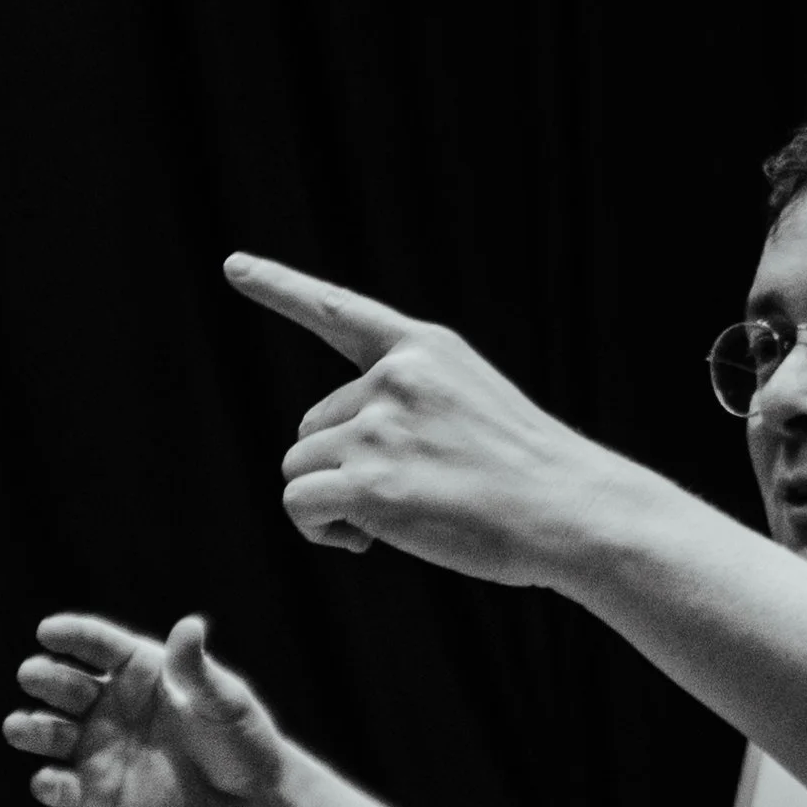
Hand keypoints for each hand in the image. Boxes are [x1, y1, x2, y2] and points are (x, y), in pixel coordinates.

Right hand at [5, 613, 284, 806]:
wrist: (250, 799)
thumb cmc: (241, 738)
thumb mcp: (224, 702)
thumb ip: (197, 671)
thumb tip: (190, 625)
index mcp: (137, 668)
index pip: (94, 644)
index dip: (70, 635)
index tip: (48, 631)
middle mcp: (107, 701)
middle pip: (59, 682)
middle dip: (42, 677)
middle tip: (35, 676)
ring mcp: (96, 745)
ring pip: (45, 731)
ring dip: (29, 728)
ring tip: (23, 728)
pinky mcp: (94, 790)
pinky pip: (57, 785)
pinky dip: (47, 785)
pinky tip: (50, 783)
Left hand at [226, 252, 628, 586]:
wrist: (573, 512)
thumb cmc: (530, 477)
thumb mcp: (474, 407)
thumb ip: (409, 407)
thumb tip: (336, 456)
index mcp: (423, 349)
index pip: (336, 311)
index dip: (280, 287)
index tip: (233, 265)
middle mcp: (395, 377)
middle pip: (312, 426)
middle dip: (341, 466)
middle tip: (407, 495)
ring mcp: (380, 427)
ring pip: (300, 467)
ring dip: (330, 501)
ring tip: (395, 519)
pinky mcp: (369, 482)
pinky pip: (300, 503)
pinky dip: (320, 529)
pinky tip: (365, 541)